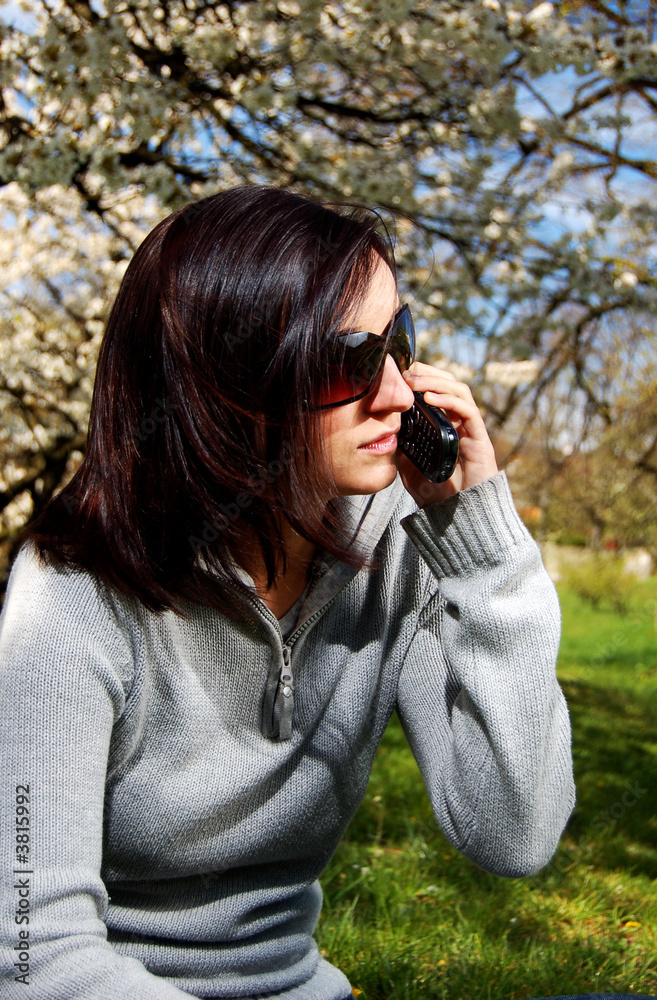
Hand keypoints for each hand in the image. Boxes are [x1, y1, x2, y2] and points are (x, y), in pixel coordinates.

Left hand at [396, 362, 498, 506]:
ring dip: (436, 381)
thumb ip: (400, 445)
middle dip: (428, 372)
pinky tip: (429, 397)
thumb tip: (383, 426)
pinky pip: (468, 411)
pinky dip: (448, 400)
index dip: (422, 377)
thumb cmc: (435, 494)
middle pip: (450, 384)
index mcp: (445, 426)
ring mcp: (472, 430)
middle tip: (405, 369)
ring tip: (414, 381)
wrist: (456, 519)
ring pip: (460, 391)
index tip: (400, 371)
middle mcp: (460, 424)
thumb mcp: (408, 465)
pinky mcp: (480, 440)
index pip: (437, 391)